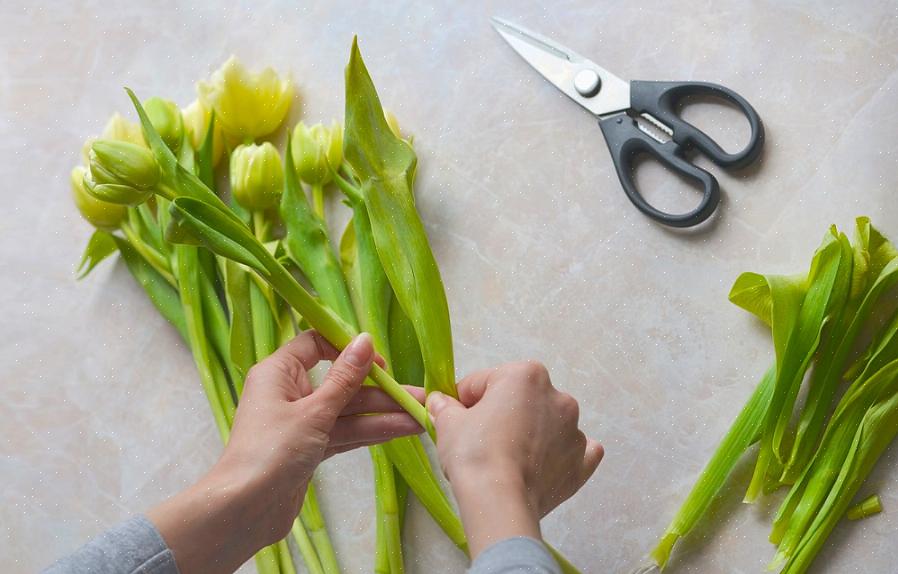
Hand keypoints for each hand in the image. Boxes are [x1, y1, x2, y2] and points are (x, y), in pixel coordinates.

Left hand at [148, 331, 423, 573]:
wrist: (244, 511)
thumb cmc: (272, 452)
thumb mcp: (314, 412)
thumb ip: (344, 378)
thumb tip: (365, 340)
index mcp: (279, 372)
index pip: (316, 344)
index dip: (348, 349)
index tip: (378, 361)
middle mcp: (289, 392)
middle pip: (341, 383)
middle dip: (380, 391)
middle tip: (417, 395)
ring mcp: (300, 423)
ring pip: (348, 412)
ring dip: (382, 415)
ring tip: (421, 419)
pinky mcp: (309, 449)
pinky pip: (344, 433)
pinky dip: (370, 433)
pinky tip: (402, 431)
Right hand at [428, 361, 602, 557]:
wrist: (500, 502)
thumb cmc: (474, 453)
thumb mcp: (448, 423)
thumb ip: (445, 406)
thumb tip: (440, 402)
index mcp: (526, 375)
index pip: (484, 381)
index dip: (464, 400)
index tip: (455, 418)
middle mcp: (558, 396)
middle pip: (519, 400)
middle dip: (500, 414)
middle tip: (479, 440)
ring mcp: (574, 430)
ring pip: (546, 423)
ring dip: (529, 433)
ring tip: (507, 458)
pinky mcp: (582, 461)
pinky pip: (572, 450)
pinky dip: (558, 454)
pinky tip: (541, 465)